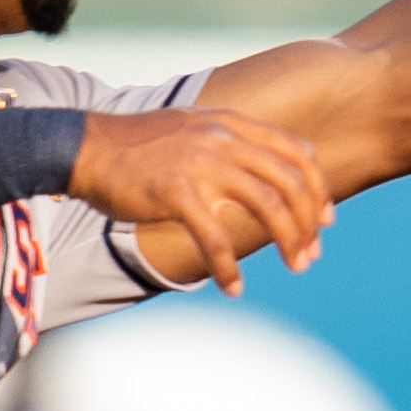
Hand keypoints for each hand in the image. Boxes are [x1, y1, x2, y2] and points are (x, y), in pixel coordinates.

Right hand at [64, 104, 334, 295]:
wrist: (85, 147)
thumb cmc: (140, 148)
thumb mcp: (194, 130)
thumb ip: (231, 146)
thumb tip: (265, 179)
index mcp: (232, 123)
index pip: (297, 151)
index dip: (319, 187)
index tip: (326, 219)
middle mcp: (224, 138)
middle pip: (289, 182)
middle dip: (309, 223)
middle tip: (311, 256)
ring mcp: (201, 163)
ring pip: (267, 206)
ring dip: (289, 241)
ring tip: (295, 267)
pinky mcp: (177, 192)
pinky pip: (216, 237)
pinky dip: (229, 267)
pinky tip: (234, 287)